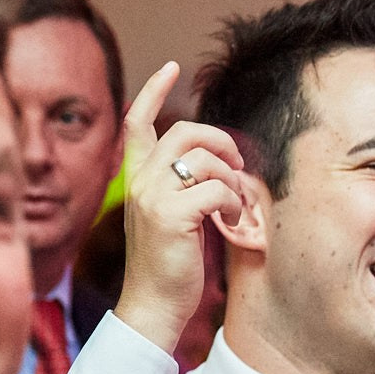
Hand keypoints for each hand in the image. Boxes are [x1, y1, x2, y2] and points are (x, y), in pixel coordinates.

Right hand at [112, 61, 247, 355]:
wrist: (152, 306)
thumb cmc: (169, 266)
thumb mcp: (172, 217)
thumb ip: (185, 187)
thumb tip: (221, 164)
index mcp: (136, 179)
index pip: (139, 123)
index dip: (155, 90)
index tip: (172, 67)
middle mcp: (139, 182)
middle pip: (184, 132)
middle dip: (220, 140)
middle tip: (239, 165)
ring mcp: (152, 197)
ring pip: (204, 160)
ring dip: (231, 179)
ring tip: (235, 204)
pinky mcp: (170, 216)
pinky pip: (216, 190)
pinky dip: (233, 203)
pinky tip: (232, 220)